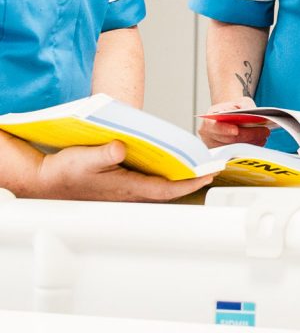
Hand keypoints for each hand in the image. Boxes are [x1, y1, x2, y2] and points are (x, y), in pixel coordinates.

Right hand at [35, 141, 213, 201]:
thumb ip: (103, 153)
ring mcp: (126, 192)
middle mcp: (130, 193)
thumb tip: (121, 147)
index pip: (166, 188)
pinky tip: (171, 166)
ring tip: (199, 167)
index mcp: (126, 187)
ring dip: (180, 179)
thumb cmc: (64, 172)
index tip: (208, 175)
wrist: (46, 181)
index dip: (189, 183)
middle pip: (169, 190)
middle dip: (192, 181)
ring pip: (160, 188)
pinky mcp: (121, 187)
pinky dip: (164, 177)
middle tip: (213, 170)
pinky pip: (150, 184)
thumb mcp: (83, 158)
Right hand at [198, 96, 269, 147]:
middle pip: (229, 139)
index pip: (214, 126)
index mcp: (209, 119)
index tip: (236, 130)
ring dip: (252, 142)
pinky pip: (237, 152)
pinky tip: (259, 141)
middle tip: (264, 131)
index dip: (224, 129)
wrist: (230, 116)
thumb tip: (251, 114)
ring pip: (235, 148)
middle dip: (248, 135)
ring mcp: (214, 146)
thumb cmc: (234, 109)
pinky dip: (250, 147)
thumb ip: (244, 107)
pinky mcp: (222, 153)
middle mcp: (208, 134)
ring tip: (264, 136)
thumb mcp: (239, 102)